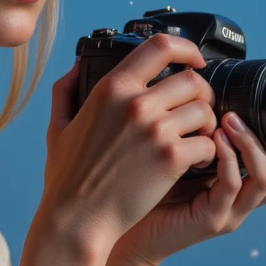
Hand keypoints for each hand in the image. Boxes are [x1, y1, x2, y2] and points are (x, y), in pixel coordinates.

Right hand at [40, 37, 218, 254]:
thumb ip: (66, 91)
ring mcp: (156, 130)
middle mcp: (136, 104)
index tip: (195, 60)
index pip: (160, 46)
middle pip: (192, 80)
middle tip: (198, 111)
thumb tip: (79, 66)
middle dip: (202, 94)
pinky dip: (208, 152)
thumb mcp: (58, 127)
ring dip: (208, 124)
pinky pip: (208, 143)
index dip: (186, 48)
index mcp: (112, 89)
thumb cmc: (68, 179)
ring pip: (205, 110)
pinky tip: (195, 162)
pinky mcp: (171, 158)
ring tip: (198, 138)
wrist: (77, 219)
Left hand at [109, 111, 265, 265]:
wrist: (122, 229)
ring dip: (250, 145)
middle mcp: (239, 203)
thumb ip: (198, 136)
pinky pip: (231, 186)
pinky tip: (214, 140)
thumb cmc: (145, 190)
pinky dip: (228, 159)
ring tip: (230, 120)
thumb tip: (204, 93)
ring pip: (262, 179)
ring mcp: (229, 214)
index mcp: (236, 188)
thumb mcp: (179, 157)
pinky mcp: (211, 220)